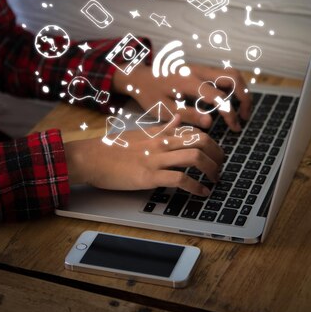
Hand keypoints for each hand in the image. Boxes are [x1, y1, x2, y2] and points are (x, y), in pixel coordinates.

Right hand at [65, 115, 222, 195]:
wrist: (90, 158)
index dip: (211, 143)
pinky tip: (201, 192)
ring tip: (215, 180)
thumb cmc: (111, 148)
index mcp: (159, 133)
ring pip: (194, 157)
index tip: (216, 154)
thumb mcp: (139, 133)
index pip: (193, 131)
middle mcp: (160, 143)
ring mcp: (155, 159)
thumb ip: (161, 127)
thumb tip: (179, 118)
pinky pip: (179, 179)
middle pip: (200, 141)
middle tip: (220, 167)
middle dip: (217, 155)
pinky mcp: (148, 176)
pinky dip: (196, 187)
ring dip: (211, 170)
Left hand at [112, 63, 251, 131]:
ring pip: (231, 73)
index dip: (230, 113)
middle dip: (244, 97)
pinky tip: (228, 103)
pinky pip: (223, 74)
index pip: (218, 97)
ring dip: (241, 90)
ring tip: (241, 110)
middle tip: (245, 117)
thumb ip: (187, 115)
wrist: (139, 76)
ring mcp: (200, 68)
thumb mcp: (164, 109)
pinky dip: (232, 87)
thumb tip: (210, 123)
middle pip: (233, 77)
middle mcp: (198, 71)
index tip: (235, 127)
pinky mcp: (200, 69)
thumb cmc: (149, 94)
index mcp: (188, 82)